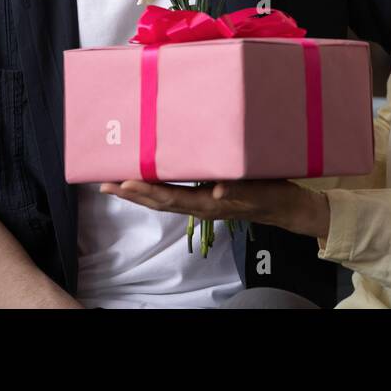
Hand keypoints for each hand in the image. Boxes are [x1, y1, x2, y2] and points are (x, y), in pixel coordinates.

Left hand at [98, 179, 330, 238]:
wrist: (286, 207)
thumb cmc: (272, 194)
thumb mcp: (257, 188)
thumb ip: (237, 187)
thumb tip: (216, 189)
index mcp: (209, 204)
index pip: (171, 198)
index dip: (147, 192)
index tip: (125, 183)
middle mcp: (200, 207)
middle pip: (159, 202)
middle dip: (131, 195)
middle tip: (105, 185)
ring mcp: (202, 205)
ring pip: (164, 200)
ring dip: (138, 195)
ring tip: (116, 185)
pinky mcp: (207, 198)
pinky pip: (176, 196)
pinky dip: (156, 190)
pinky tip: (148, 182)